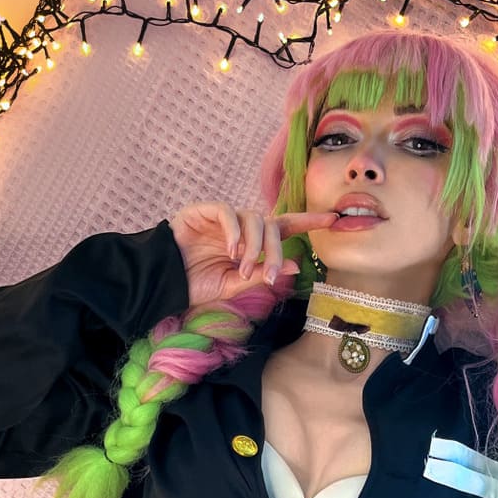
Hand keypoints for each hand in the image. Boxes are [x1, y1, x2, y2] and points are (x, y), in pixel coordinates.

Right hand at [169, 202, 338, 307]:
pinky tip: (232, 251)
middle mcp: (242, 227)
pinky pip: (227, 212)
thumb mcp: (234, 286)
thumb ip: (261, 274)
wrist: (164, 283)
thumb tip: (293, 266)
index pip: (285, 227)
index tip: (334, 219)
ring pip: (252, 219)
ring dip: (253, 246)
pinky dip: (234, 231)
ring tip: (242, 268)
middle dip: (275, 250)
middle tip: (268, 275)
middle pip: (271, 226)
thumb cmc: (197, 285)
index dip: (308, 222)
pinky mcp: (204, 211)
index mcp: (252, 243)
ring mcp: (223, 218)